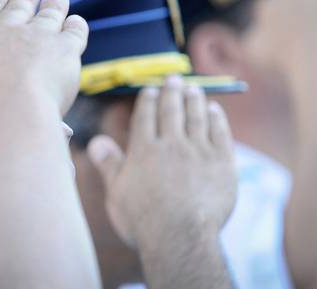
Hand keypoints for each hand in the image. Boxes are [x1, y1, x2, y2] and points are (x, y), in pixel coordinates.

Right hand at [87, 77, 236, 250]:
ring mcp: (198, 152)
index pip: (145, 116)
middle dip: (172, 92)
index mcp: (144, 150)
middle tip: (174, 79)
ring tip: (193, 89)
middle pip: (172, 110)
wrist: (180, 238)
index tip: (151, 90)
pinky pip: (220, 132)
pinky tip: (214, 110)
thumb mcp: (116, 193)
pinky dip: (216, 118)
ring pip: (196, 116)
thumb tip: (95, 141)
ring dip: (194, 99)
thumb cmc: (143, 221)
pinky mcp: (222, 163)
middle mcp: (171, 144)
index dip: (148, 100)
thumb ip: (109, 164)